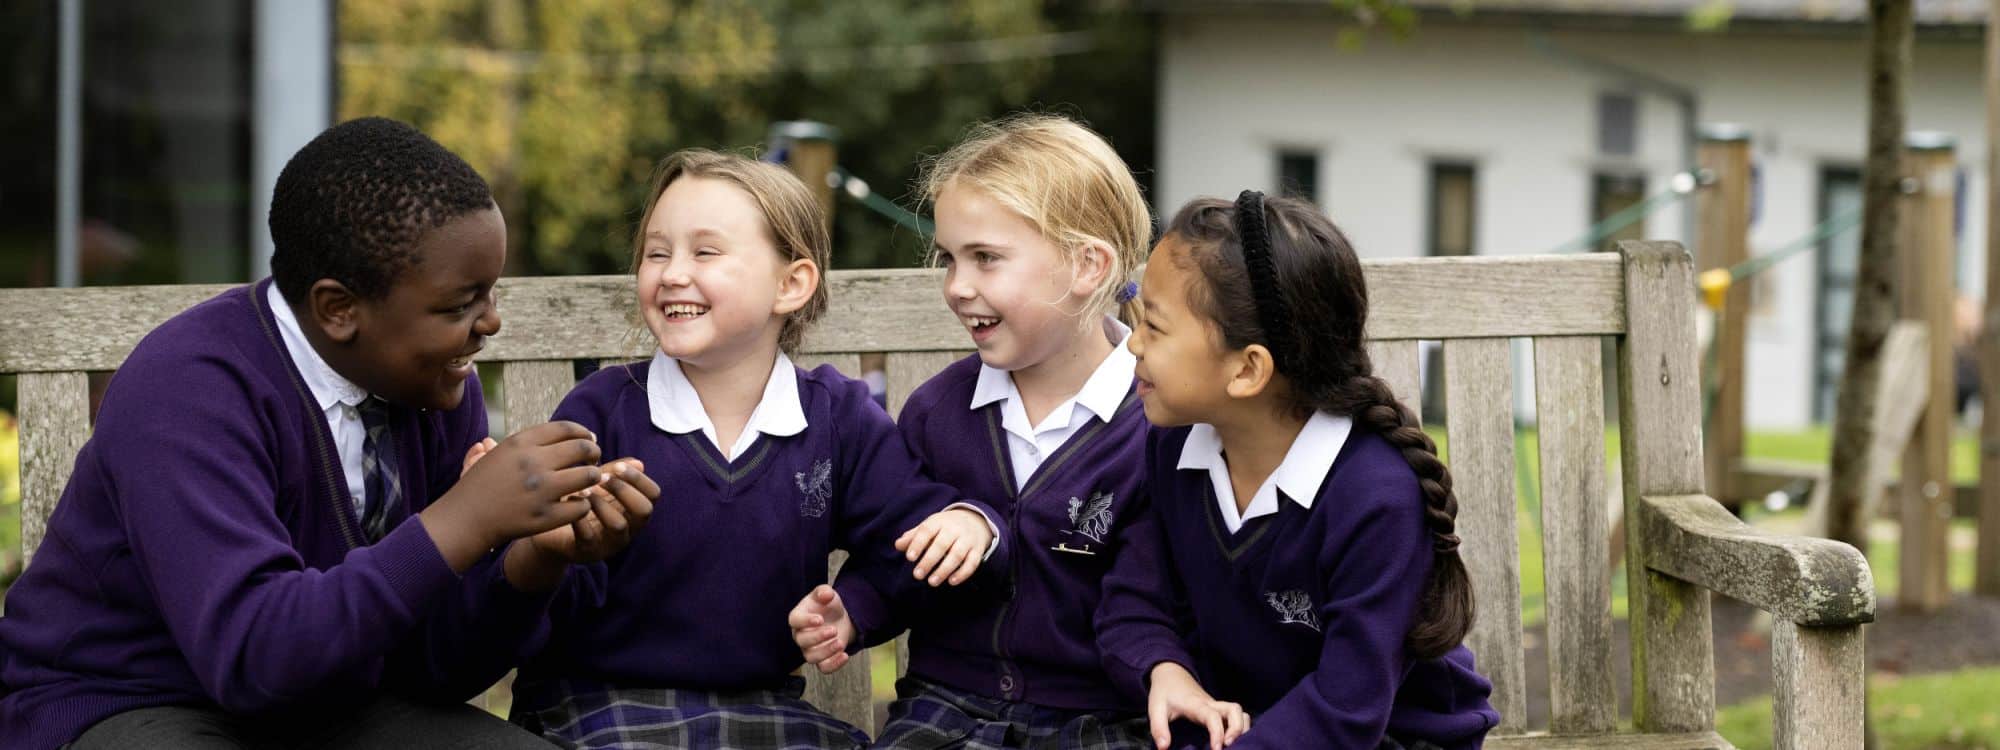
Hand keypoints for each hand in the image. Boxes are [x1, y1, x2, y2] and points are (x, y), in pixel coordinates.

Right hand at [421, 421, 603, 570]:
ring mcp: (541, 490)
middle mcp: (533, 462)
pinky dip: (583, 504)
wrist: (465, 518)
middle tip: (594, 460)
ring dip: (594, 477)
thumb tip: (573, 435)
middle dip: (594, 452)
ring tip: (589, 480)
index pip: (567, 428)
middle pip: (583, 448)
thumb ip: (534, 442)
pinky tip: (576, 504)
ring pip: (589, 475)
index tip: (589, 439)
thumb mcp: (502, 452)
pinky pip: (582, 506)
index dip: (584, 432)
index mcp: (522, 443)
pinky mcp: (546, 516)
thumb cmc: (484, 484)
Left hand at [500, 457, 661, 591]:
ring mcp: (609, 543)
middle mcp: (629, 529)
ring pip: (619, 525)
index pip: (653, 495)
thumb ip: (617, 474)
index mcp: (634, 511)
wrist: (552, 530)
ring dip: (601, 503)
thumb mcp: (599, 486)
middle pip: (644, 511)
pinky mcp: (587, 551)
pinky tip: (569, 502)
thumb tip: (639, 463)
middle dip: (624, 490)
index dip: (640, 478)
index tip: (619, 466)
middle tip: (602, 478)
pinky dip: (579, 517)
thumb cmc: (582, 504)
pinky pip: (588, 536)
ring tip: (583, 491)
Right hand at [788, 585, 854, 673]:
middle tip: (834, 630)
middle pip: (802, 641)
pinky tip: (844, 655)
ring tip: (840, 643)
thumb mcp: (827, 594)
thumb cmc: (827, 605)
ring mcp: (809, 649)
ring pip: (811, 657)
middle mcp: (800, 635)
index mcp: (798, 617)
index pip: (794, 621)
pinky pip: (823, 668)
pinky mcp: (822, 659)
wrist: (839, 618)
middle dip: (818, 637)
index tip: (820, 619)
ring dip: (826, 652)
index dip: (805, 621)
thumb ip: (824, 591)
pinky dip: (834, 665)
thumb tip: (826, 595)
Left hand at [1148, 662, 1248, 749]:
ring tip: (1232, 744)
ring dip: (1241, 728)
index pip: (1212, 716)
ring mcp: (1216, 706)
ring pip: (1239, 712)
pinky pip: (1235, 716)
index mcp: (1196, 704)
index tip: (1216, 749)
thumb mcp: (1156, 709)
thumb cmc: (1164, 692)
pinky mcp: (1218, 709)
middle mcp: (1211, 704)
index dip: (1217, 733)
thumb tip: (1163, 748)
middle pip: (1235, 710)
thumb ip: (1158, 729)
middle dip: (1237, 729)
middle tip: (1228, 746)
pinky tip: (1231, 740)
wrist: (1171, 673)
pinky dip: (1239, 727)